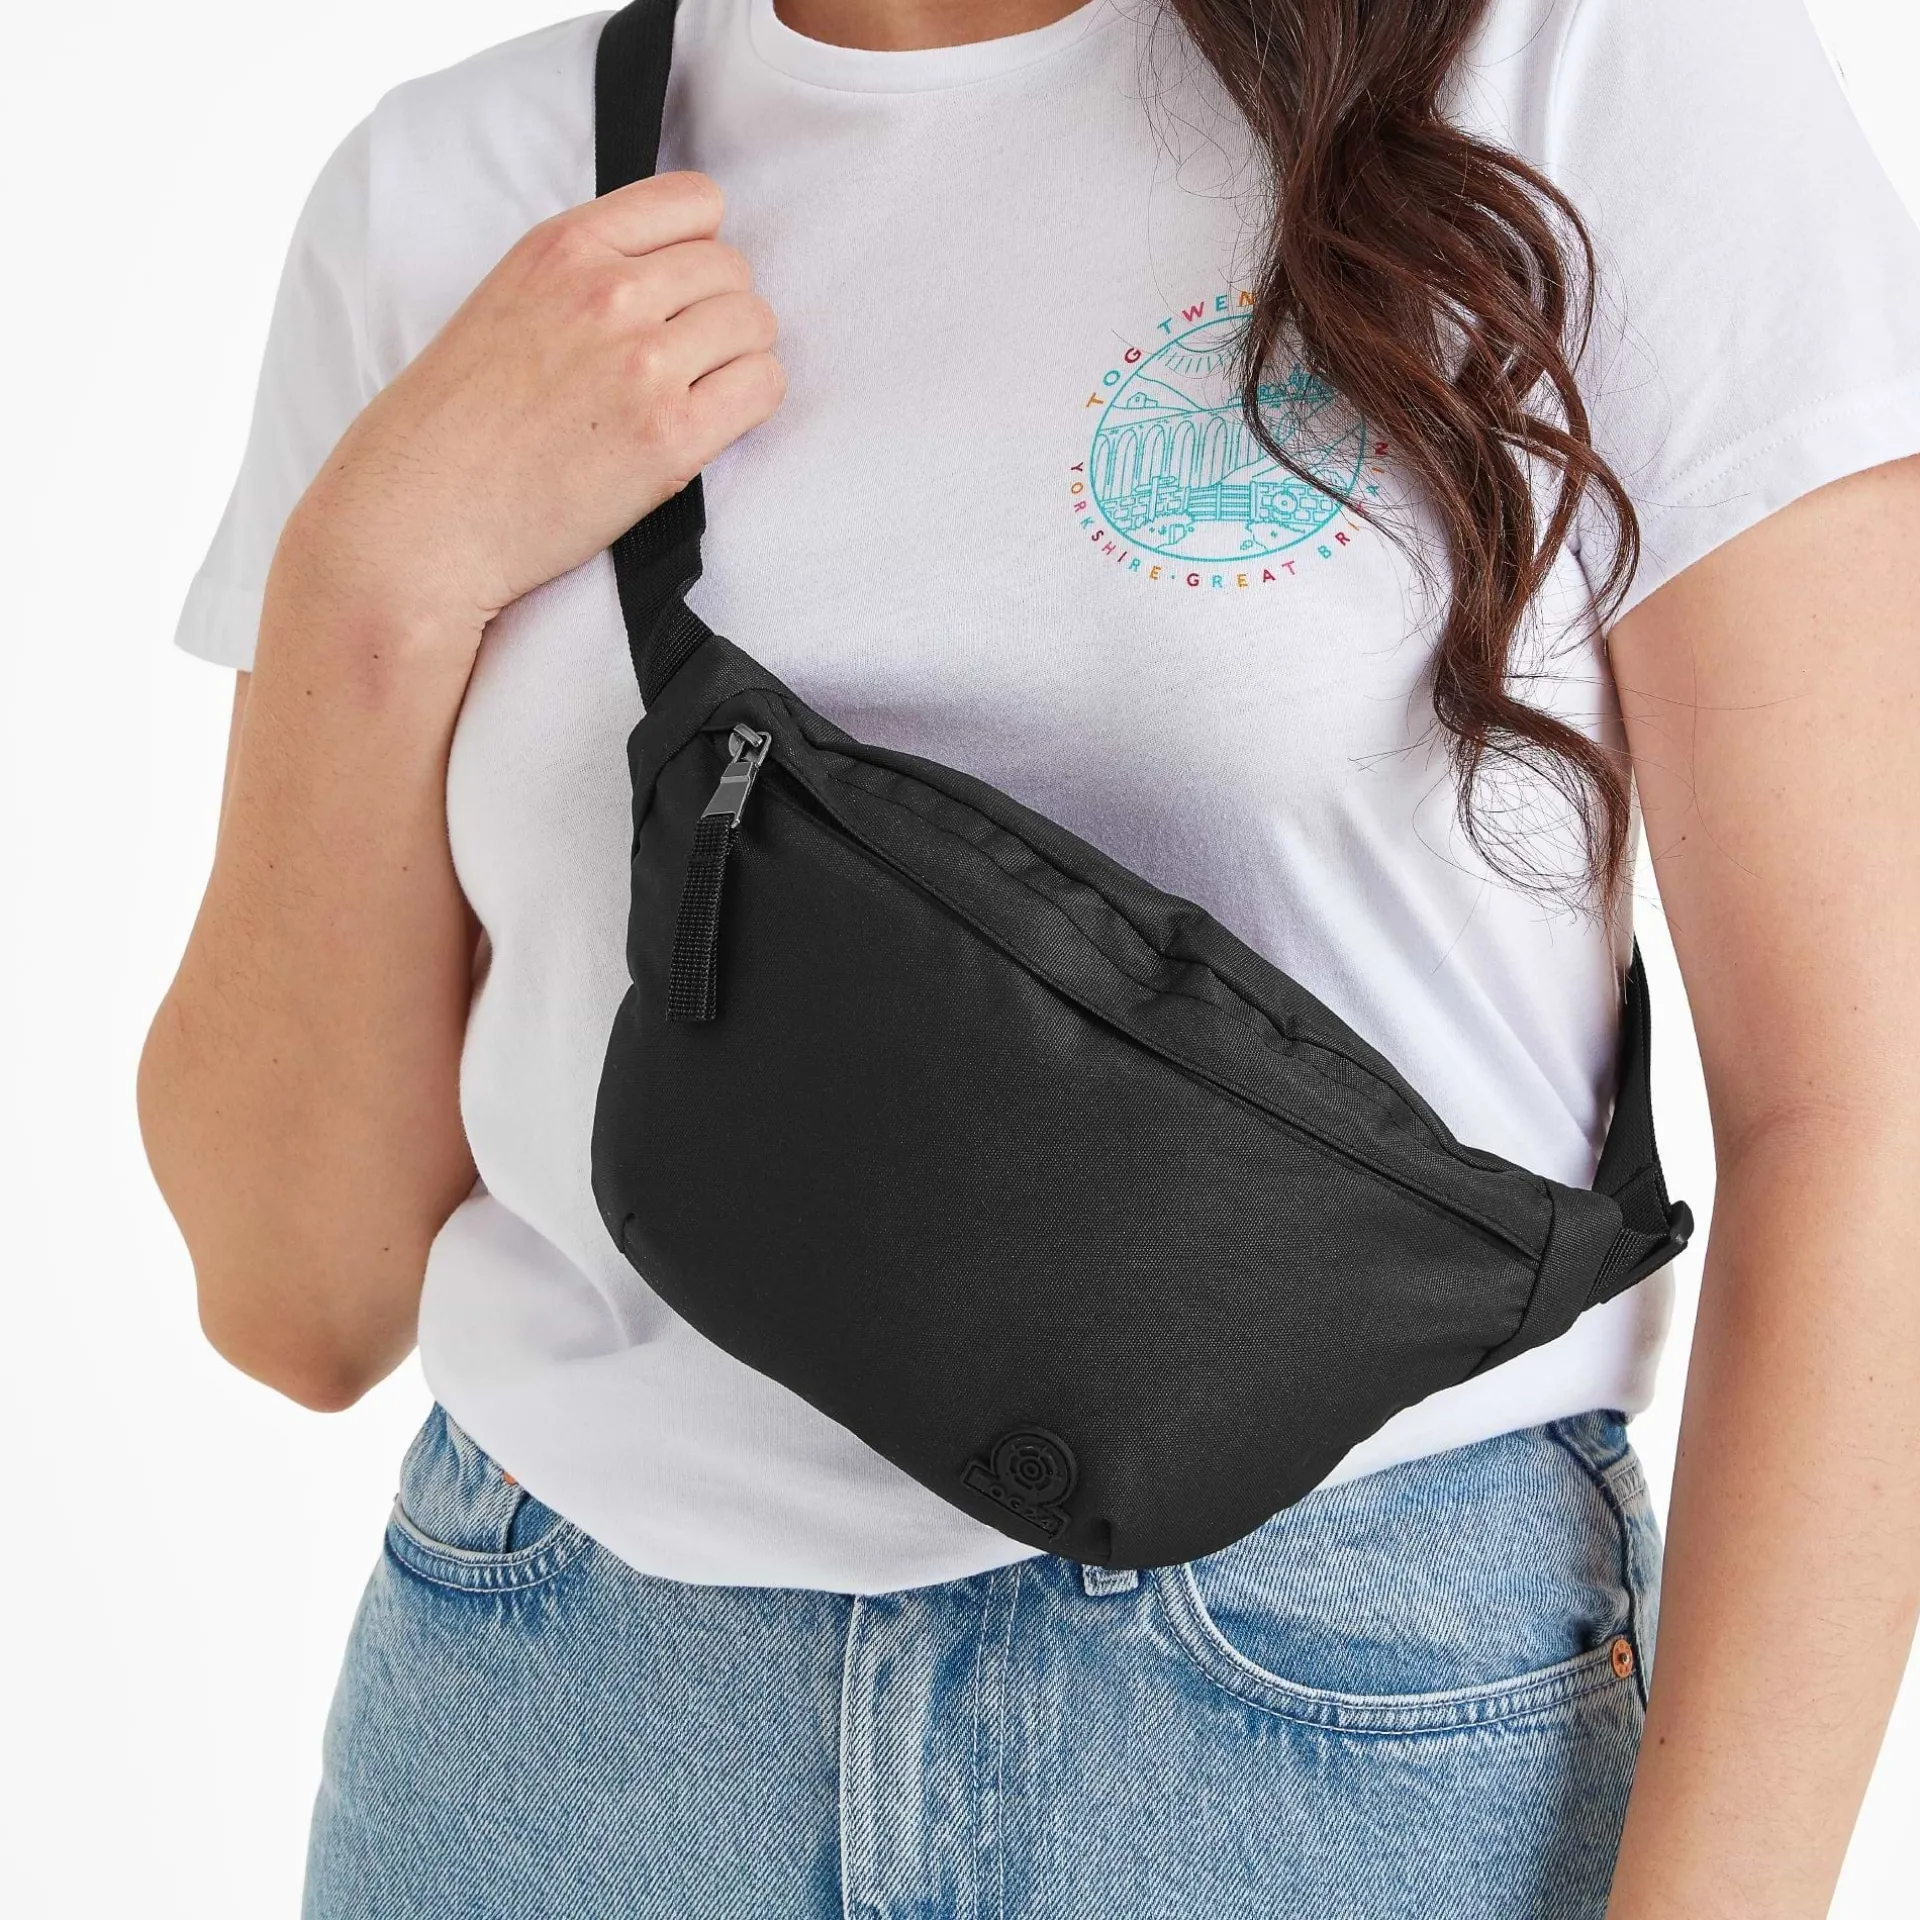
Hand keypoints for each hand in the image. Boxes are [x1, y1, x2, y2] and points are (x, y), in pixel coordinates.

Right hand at [277, 171, 783, 635]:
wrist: (425, 514)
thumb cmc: (457, 425)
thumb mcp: (508, 302)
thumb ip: (585, 274)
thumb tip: (668, 274)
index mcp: (565, 247)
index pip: (694, 200)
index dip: (701, 248)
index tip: (682, 291)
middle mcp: (609, 293)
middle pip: (732, 269)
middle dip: (719, 313)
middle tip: (686, 363)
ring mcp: (644, 363)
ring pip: (755, 324)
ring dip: (740, 359)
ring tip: (695, 397)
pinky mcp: (672, 436)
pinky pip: (763, 386)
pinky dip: (749, 404)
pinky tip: (709, 427)